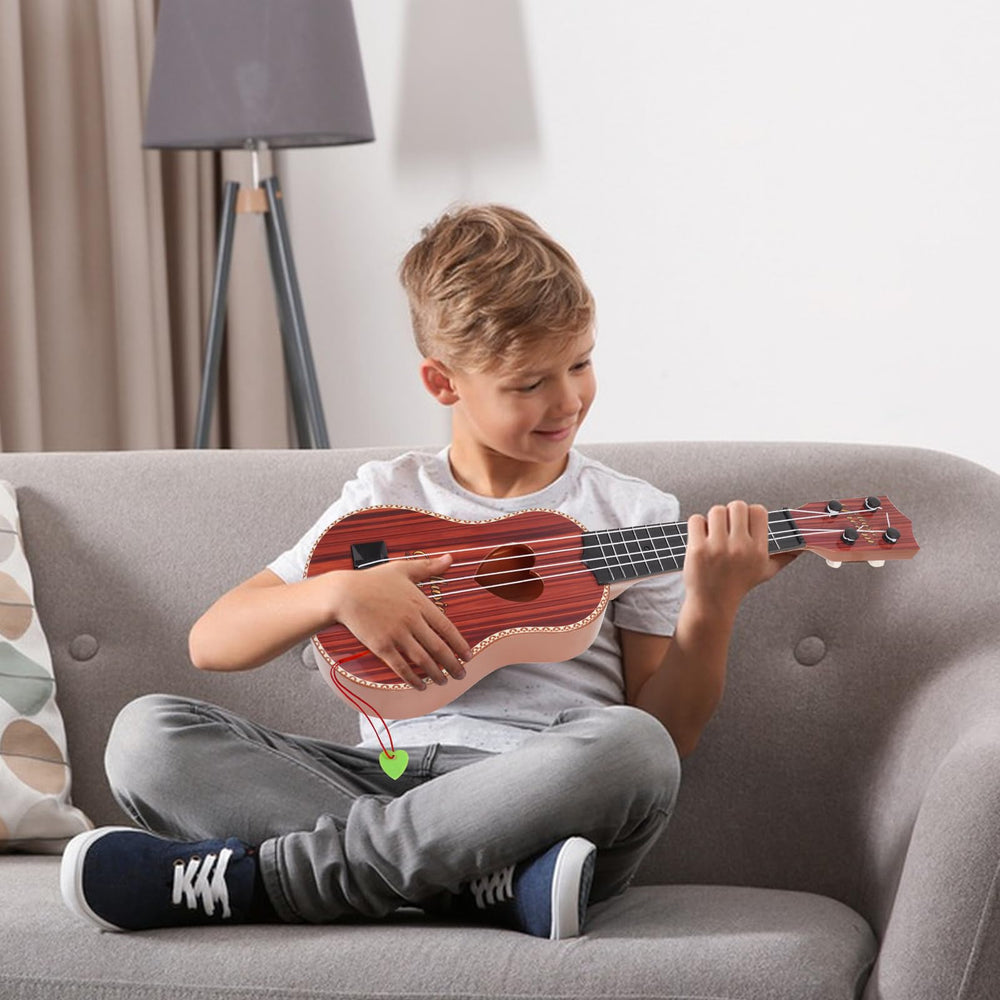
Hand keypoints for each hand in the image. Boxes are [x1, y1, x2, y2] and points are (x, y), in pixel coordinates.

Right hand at [328, 553, 472, 690]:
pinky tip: (420, 685)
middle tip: (461, 674)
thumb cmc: (372, 580)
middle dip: (452, 664)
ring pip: (423, 660)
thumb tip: (450, 558)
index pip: (447, 628)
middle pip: (438, 648)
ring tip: (444, 681)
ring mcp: (397, 635)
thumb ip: (429, 567)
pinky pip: (401, 667)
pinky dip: (412, 679)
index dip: (459, 644)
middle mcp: (412, 621)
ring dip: (436, 674)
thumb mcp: (403, 569)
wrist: (344, 593)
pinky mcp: (382, 646)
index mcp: (420, 603)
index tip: (468, 655)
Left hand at [684, 501, 797, 619]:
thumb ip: (785, 556)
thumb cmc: (738, 585)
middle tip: (726, 526)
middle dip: (730, 513)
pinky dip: (696, 526)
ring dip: (712, 519)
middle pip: (737, 506)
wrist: (712, 604)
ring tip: (713, 533)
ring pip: (716, 510)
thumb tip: (804, 545)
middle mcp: (740, 548)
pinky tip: (700, 538)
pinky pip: (696, 519)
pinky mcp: (697, 549)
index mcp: (758, 550)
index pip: (758, 511)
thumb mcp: (766, 571)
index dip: (749, 512)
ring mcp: (718, 548)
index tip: (743, 522)